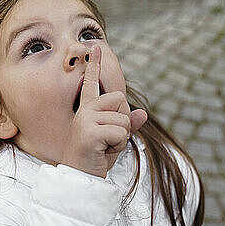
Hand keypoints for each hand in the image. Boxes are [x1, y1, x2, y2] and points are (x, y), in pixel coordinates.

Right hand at [60, 45, 147, 177]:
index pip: (92, 83)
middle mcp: (85, 110)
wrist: (80, 178)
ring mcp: (86, 119)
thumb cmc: (95, 159)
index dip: (95, 64)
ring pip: (123, 119)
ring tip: (103, 147)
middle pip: (121, 100)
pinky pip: (120, 132)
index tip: (95, 46)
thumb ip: (128, 125)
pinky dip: (118, 145)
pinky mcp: (90, 131)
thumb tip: (143, 113)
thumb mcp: (115, 140)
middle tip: (107, 139)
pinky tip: (102, 151)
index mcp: (88, 110)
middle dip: (123, 122)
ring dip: (121, 137)